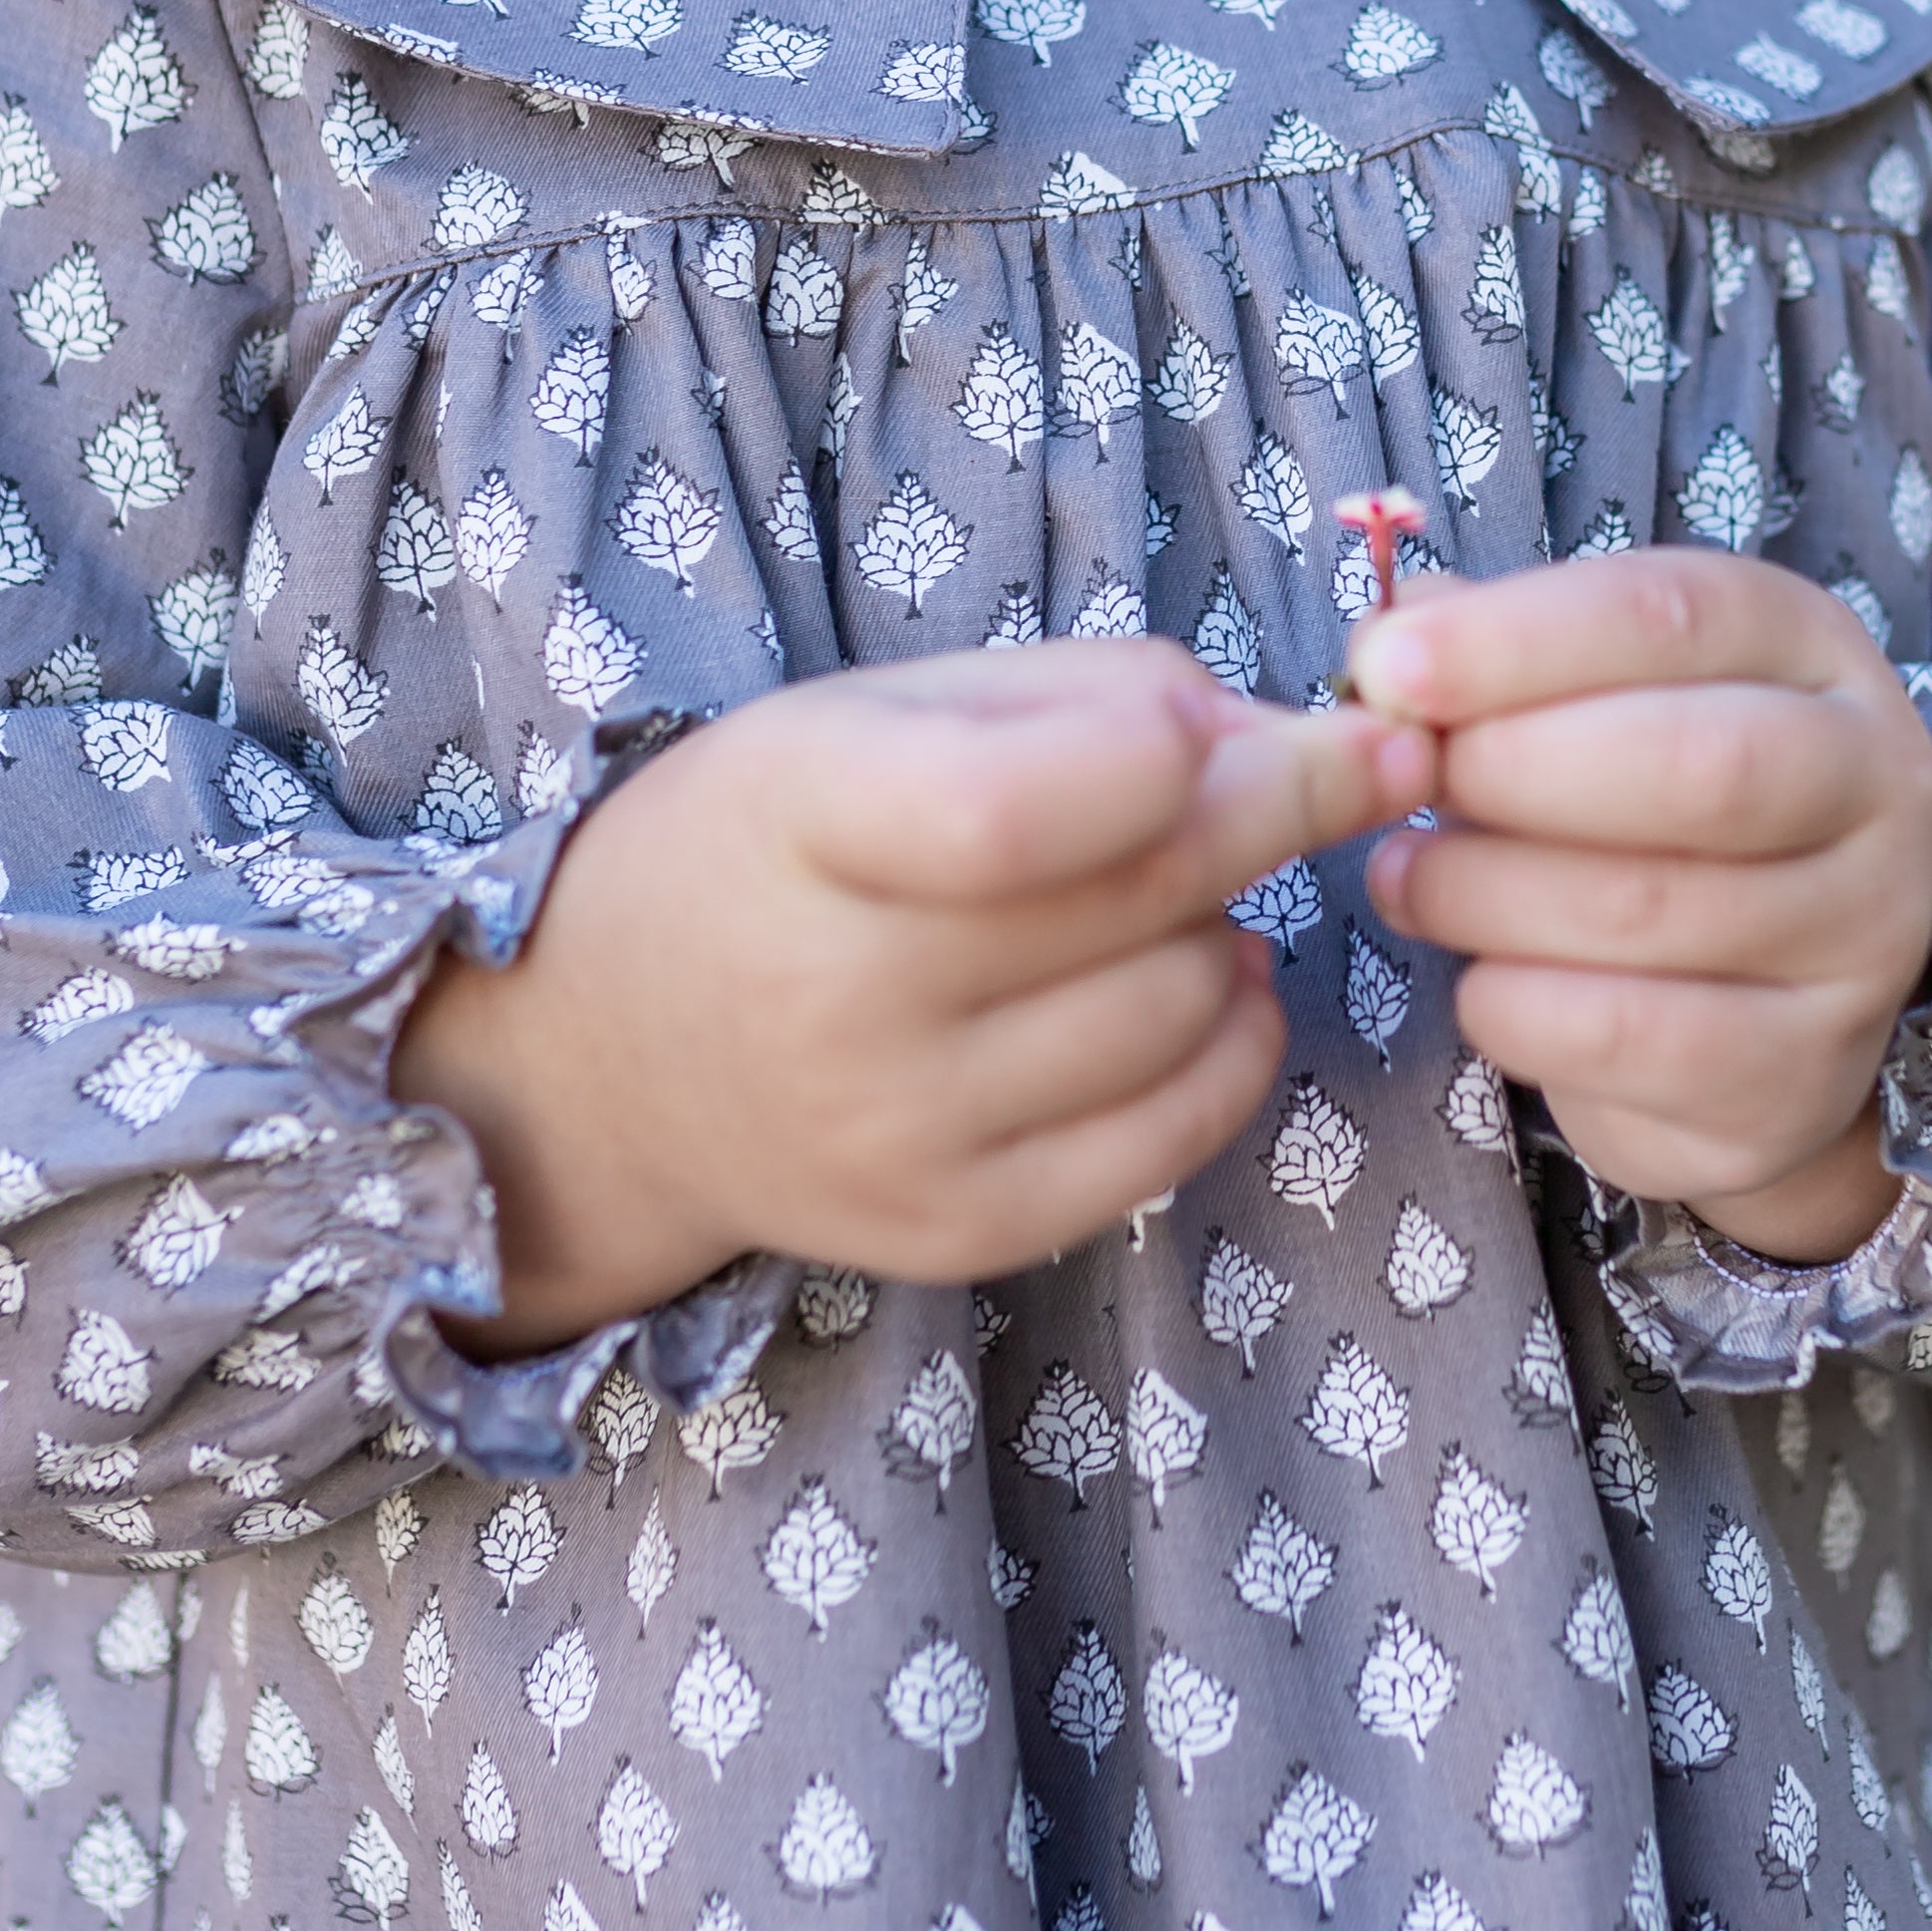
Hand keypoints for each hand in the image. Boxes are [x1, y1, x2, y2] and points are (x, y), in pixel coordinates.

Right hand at [394, 640, 1433, 1343]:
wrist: (613, 1063)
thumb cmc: (770, 842)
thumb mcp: (877, 708)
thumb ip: (1080, 696)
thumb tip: (1273, 741)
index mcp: (799, 819)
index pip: (1013, 809)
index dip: (1179, 753)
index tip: (1280, 714)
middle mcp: (840, 1000)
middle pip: (1145, 892)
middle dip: (1273, 805)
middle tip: (1318, 763)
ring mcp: (901, 1137)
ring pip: (1189, 1003)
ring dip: (1230, 923)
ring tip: (1162, 894)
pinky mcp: (961, 1234)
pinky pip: (1184, 1128)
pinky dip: (1235, 1037)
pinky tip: (1197, 980)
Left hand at [1351, 553, 1931, 1260]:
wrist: (1752, 1009)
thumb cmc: (1644, 806)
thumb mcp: (1591, 693)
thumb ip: (1496, 650)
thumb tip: (1393, 634)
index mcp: (1809, 648)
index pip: (1676, 615)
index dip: (1518, 639)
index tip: (1386, 666)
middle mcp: (1871, 781)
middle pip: (1697, 766)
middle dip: (1515, 769)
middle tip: (1405, 782)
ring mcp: (1858, 936)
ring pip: (1648, 909)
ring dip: (1483, 892)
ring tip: (1405, 878)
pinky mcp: (1804, 1070)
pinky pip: (1630, 1039)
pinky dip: (1515, 1006)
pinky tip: (1477, 981)